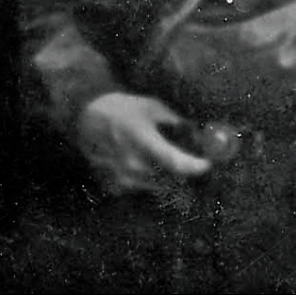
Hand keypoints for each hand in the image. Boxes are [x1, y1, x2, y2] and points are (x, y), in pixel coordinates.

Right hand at [77, 92, 210, 195]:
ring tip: (163, 158)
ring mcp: (122, 179)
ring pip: (157, 186)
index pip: (174, 161)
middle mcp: (132, 164)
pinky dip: (149, 180)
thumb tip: (198, 134)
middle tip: (188, 158)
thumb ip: (176, 122)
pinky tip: (144, 164)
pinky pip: (142, 189)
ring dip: (166, 176)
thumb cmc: (123, 109)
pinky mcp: (115, 188)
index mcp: (142, 140)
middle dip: (182, 169)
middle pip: (169, 178)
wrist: (87, 119)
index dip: (194, 166)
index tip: (207, 164)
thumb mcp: (152, 107)